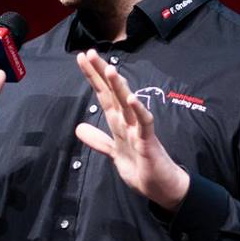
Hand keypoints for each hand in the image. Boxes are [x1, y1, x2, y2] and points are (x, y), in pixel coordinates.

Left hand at [74, 49, 190, 209]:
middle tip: (90, 54)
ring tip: (109, 69)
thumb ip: (97, 139)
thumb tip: (79, 128)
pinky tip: (131, 98)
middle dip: (101, 74)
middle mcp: (127, 121)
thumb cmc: (141, 168)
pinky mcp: (149, 141)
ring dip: (119, 87)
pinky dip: (139, 110)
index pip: (103, 95)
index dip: (92, 77)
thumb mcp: (113, 152)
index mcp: (118, 123)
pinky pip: (144, 123)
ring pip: (127, 104)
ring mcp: (138, 130)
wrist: (161, 187)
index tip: (82, 59)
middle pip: (112, 93)